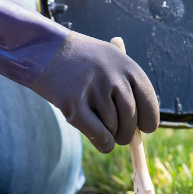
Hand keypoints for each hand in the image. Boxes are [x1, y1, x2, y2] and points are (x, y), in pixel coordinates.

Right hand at [0, 0, 158, 150]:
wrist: (43, 49)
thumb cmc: (78, 58)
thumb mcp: (109, 58)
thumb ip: (127, 85)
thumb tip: (143, 124)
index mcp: (128, 66)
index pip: (149, 102)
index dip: (149, 120)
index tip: (145, 128)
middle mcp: (115, 78)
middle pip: (132, 122)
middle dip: (127, 134)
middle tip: (120, 135)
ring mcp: (94, 92)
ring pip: (114, 131)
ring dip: (110, 135)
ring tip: (98, 123)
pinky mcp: (74, 106)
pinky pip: (99, 136)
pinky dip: (103, 144)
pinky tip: (101, 142)